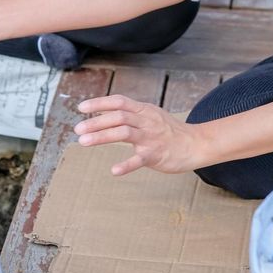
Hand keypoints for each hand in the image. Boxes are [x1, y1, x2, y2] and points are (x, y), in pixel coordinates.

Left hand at [74, 95, 198, 175]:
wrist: (195, 144)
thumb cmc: (169, 130)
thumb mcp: (150, 114)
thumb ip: (130, 112)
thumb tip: (105, 110)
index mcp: (144, 110)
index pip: (119, 101)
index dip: (99, 103)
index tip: (81, 108)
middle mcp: (146, 121)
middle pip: (118, 117)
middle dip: (95, 122)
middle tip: (77, 130)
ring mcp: (151, 138)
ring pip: (124, 133)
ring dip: (102, 137)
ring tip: (83, 142)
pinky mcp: (156, 155)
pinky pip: (139, 160)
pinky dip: (126, 165)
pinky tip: (114, 170)